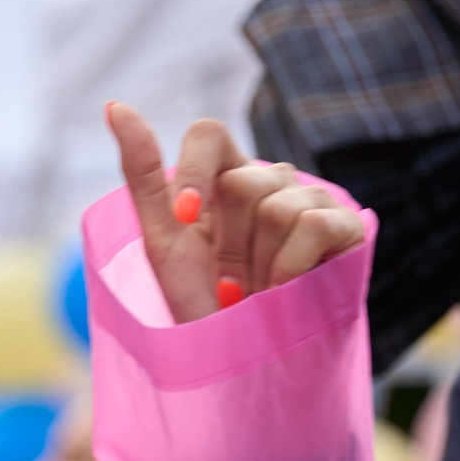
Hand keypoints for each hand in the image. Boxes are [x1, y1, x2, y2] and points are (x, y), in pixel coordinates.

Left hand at [107, 104, 364, 324]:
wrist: (241, 355)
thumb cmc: (199, 299)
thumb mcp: (161, 238)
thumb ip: (142, 173)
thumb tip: (115, 104)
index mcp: (224, 176)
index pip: (208, 134)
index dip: (193, 173)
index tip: (185, 220)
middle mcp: (271, 179)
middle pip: (242, 181)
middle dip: (226, 244)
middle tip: (229, 278)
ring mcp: (311, 199)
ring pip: (276, 206)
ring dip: (256, 264)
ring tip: (257, 288)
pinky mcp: (344, 226)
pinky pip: (313, 225)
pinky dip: (287, 268)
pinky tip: (284, 287)